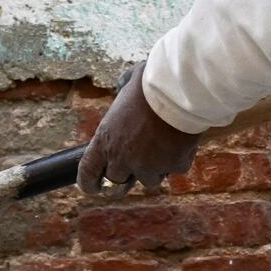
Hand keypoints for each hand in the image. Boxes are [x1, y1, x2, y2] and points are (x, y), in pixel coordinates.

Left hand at [79, 65, 204, 194]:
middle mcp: (123, 158)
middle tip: (133, 169)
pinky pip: (175, 168)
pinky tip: (182, 140)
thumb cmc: (151, 83)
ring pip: (150, 180)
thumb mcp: (127, 83)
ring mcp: (149, 165)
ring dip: (155, 169)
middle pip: (117, 184)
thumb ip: (122, 93)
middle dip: (124, 180)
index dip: (89, 184)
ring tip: (164, 146)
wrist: (180, 90)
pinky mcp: (173, 165)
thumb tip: (124, 89)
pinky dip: (179, 157)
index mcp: (105, 140)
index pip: (88, 173)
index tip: (95, 187)